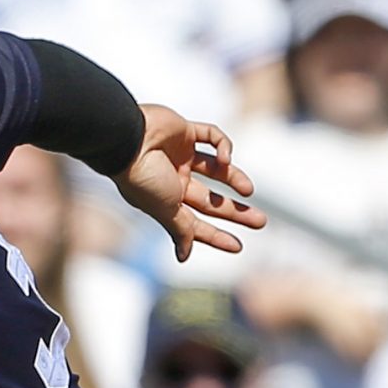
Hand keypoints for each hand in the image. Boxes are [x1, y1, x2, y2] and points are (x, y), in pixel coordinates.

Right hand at [113, 105, 267, 261]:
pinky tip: (225, 158)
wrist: (126, 138)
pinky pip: (211, 136)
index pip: (193, 222)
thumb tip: (183, 256)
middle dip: (235, 211)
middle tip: (261, 221)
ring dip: (235, 178)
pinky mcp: (185, 130)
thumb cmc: (142, 178)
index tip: (238, 246)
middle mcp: (173, 179)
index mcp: (165, 200)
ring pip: (216, 168)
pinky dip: (222, 146)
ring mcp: (180, 154)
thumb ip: (179, 229)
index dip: (214, 235)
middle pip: (211, 198)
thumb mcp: (164, 208)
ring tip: (248, 189)